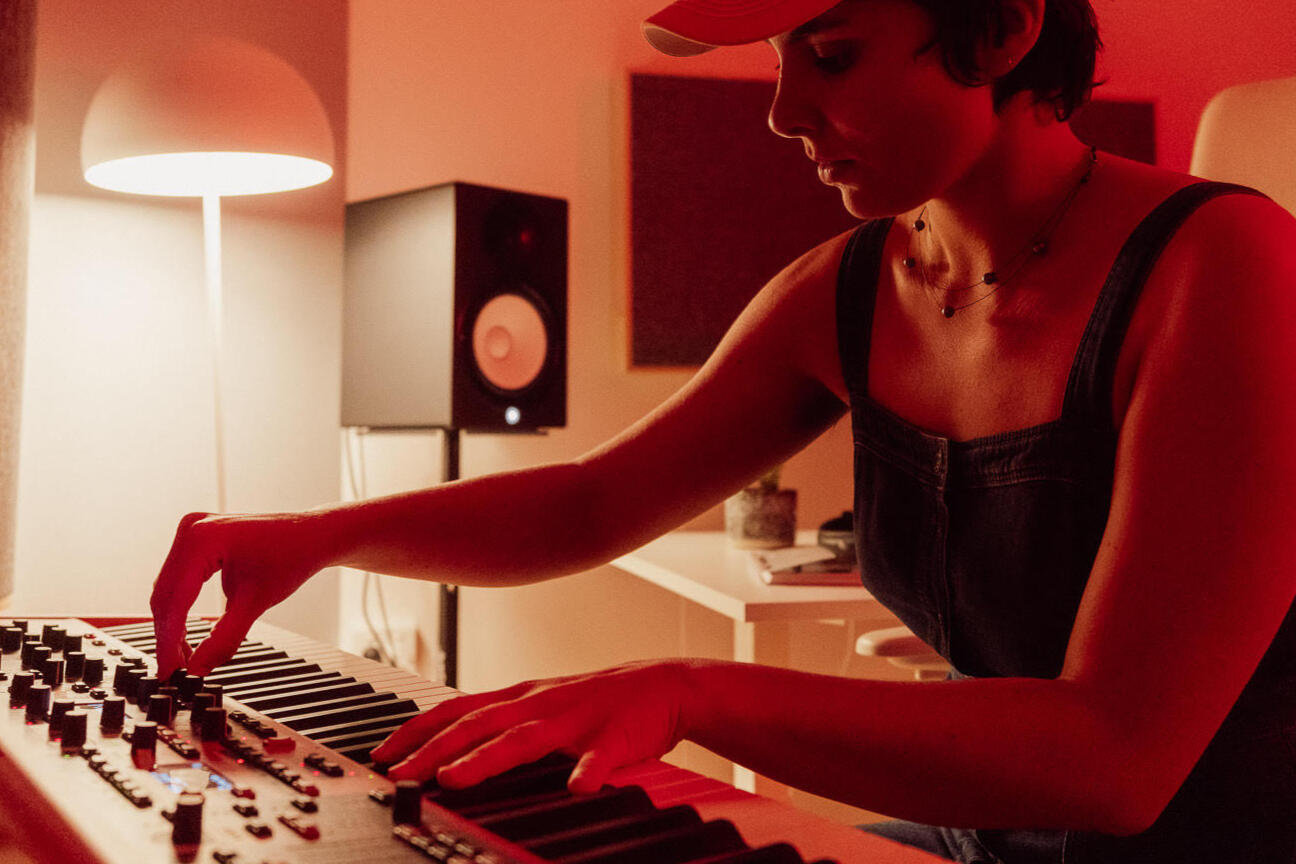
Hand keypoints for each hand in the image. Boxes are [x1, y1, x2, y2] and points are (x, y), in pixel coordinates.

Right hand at [150, 511, 327, 678]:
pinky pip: (179, 582)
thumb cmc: (292, 556)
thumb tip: (196, 668)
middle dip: (168, 636)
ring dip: (173, 626)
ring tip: (182, 659)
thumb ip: (225, 638)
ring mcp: (192, 532)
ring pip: (169, 590)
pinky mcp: (197, 542)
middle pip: (165, 595)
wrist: (311, 535)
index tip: (168, 672)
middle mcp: (191, 530)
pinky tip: (185, 636)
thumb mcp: (256, 602)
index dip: (168, 641)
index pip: (174, 600)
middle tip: (173, 671)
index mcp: (201, 538)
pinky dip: (181, 610)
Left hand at [370, 660, 690, 793]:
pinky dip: (588, 771)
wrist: (666, 685)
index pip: (456, 710)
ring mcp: (576, 719)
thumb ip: (502, 725)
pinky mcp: (616, 738)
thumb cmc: (599, 702)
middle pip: (478, 725)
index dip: (416, 731)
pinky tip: (579, 787)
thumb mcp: (543, 707)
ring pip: (525, 739)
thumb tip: (451, 749)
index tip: (382, 754)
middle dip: (433, 750)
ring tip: (456, 777)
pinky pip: (601, 756)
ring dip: (487, 758)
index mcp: (521, 698)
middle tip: (399, 773)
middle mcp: (540, 704)